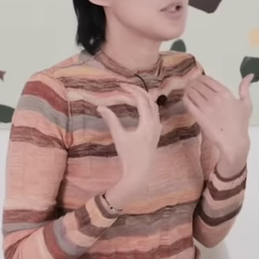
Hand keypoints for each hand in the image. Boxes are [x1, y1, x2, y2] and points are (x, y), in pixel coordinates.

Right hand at [96, 84, 161, 204]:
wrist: (139, 172)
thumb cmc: (129, 155)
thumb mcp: (119, 137)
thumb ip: (111, 120)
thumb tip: (100, 106)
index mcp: (148, 123)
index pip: (142, 100)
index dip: (132, 91)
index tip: (121, 86)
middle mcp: (156, 123)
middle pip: (150, 100)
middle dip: (138, 92)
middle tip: (125, 87)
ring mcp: (158, 128)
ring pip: (154, 107)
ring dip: (143, 98)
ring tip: (130, 94)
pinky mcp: (156, 132)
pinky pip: (154, 113)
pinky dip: (146, 106)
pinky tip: (137, 107)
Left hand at [184, 73, 252, 172]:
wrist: (234, 141)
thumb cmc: (241, 124)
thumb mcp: (246, 104)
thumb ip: (245, 88)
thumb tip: (249, 75)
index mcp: (226, 93)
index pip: (208, 80)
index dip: (201, 78)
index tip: (198, 80)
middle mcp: (215, 98)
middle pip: (198, 85)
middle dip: (193, 82)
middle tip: (190, 84)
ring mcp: (206, 107)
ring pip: (192, 92)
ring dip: (188, 88)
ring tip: (187, 89)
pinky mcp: (199, 116)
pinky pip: (188, 102)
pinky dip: (185, 98)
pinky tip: (186, 97)